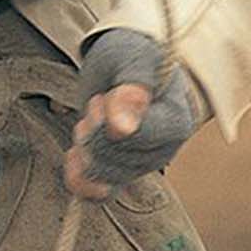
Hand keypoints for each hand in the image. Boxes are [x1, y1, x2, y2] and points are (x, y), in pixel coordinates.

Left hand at [63, 28, 198, 200]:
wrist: (124, 65)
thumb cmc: (132, 56)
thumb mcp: (132, 58)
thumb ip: (131, 88)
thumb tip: (124, 129)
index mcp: (176, 120)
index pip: (135, 139)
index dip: (108, 122)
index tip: (105, 96)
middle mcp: (163, 150)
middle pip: (113, 159)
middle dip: (94, 128)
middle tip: (99, 101)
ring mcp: (141, 165)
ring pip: (102, 175)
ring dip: (85, 144)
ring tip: (93, 117)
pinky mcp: (120, 174)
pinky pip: (96, 194)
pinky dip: (78, 177)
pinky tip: (74, 154)